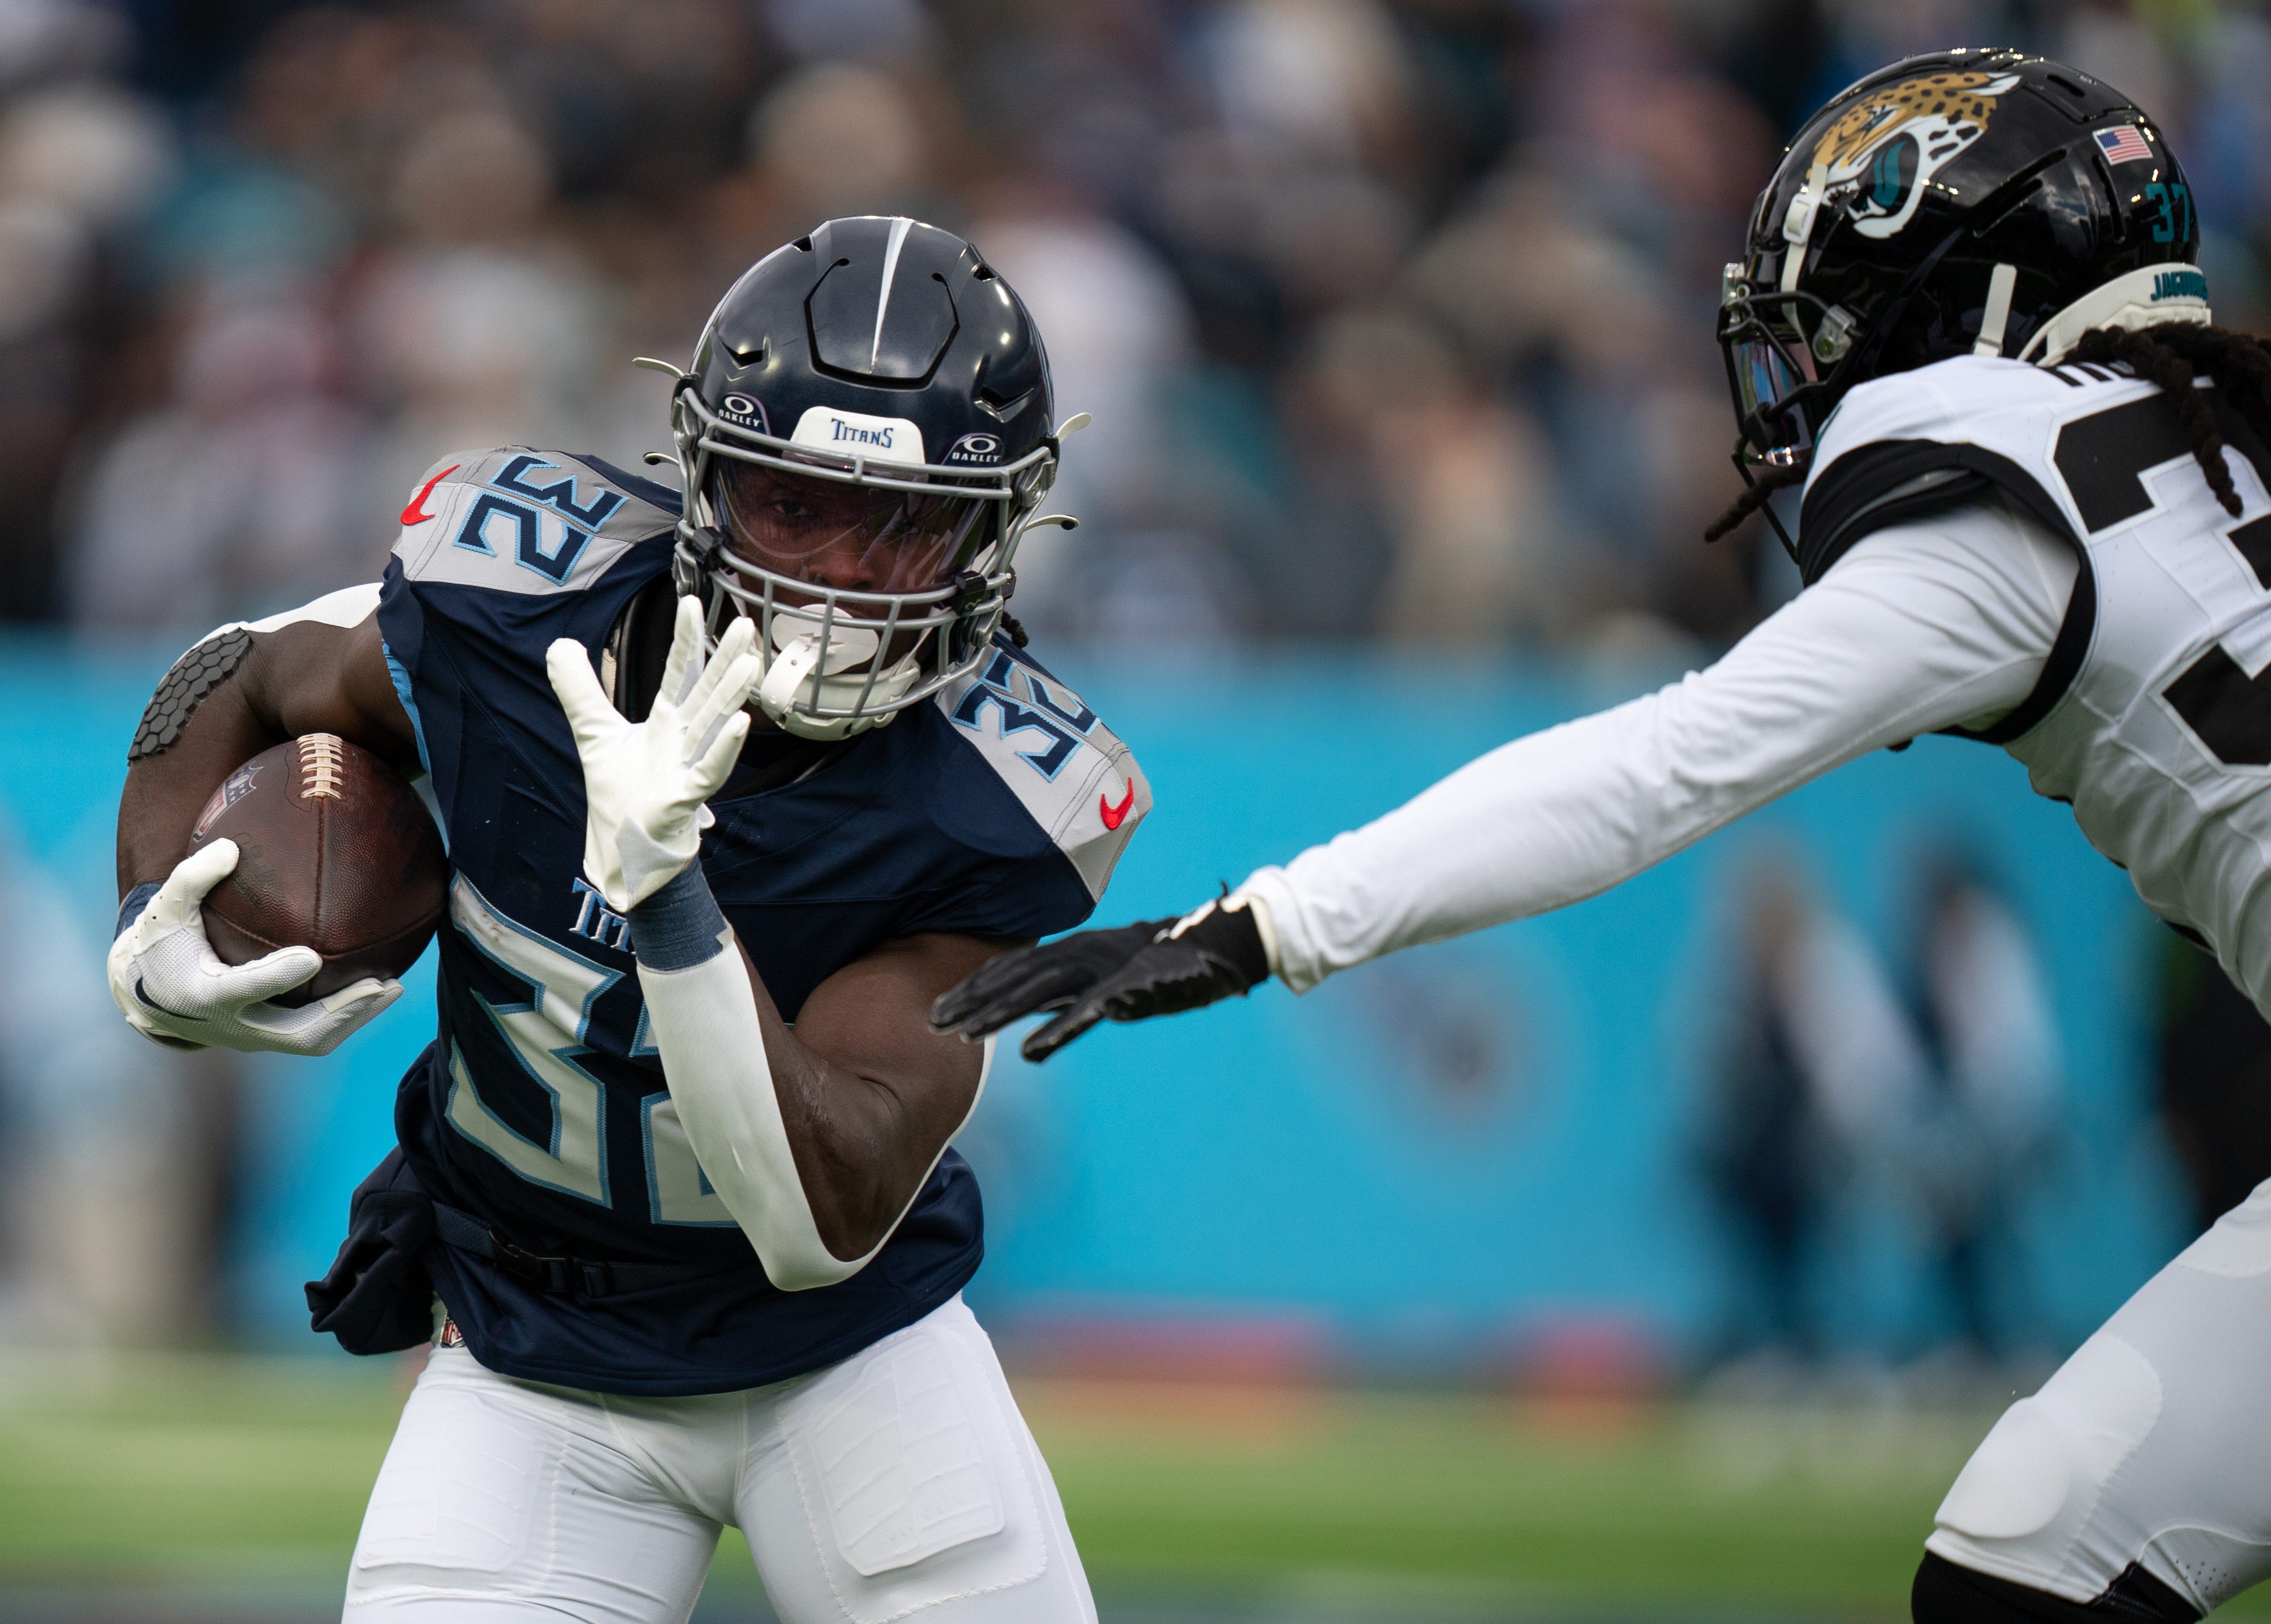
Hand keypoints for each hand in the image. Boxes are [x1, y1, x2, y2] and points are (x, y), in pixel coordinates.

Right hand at [107, 840, 402, 1055]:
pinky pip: (311, 1034)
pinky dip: (344, 1016)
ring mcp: (252, 1038)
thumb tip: (229, 847)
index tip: (313, 957)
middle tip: (379, 984)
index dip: (278, 977)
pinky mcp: (266, 1038)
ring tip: (391, 987)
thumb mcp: (165, 909)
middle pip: (295, 1033)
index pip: (245, 989)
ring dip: (353, 1018)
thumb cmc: (160, 943)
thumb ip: (192, 878)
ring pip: (310, 1040)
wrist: (144, 995)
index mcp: (203, 995)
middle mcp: (231, 1026)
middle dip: (341, 1013)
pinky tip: (375, 987)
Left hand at [547, 595, 762, 912]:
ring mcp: (687, 768)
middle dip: (726, 659)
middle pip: (707, 692)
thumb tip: (560, 644)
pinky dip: (725, 749)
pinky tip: (742, 724)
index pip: (679, 672)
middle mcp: (683, 740)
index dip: (685, 638)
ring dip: (732, 695)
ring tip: (751, 664)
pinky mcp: (684, 800)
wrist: (621, 850)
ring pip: (715, 726)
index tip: (692, 600)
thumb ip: (579, 690)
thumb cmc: (619, 794)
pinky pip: (709, 772)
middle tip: (746, 625)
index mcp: (666, 721)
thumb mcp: (594, 733)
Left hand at [930, 897, 1271, 1061]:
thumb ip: (1064, 1003)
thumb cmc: (1154, 966)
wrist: (1210, 946)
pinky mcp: (1125, 989)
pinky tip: (1031, 1050)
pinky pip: (1086, 1012)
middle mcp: (1076, 955)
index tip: (938, 1009)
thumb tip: (1027, 1038)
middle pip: (1012, 978)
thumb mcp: (1100, 982)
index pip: (1009, 968)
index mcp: (1069, 952)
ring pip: (1038, 991)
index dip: (972, 987)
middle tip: (931, 1024)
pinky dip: (1058, 1030)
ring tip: (965, 1036)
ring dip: (999, 1013)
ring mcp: (1099, 970)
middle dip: (970, 1001)